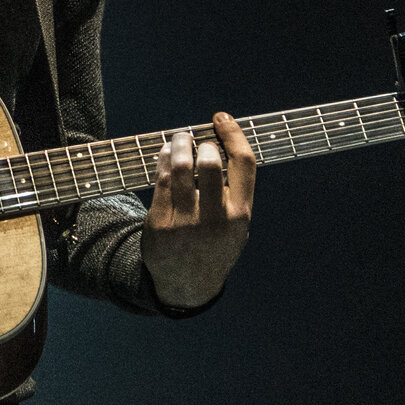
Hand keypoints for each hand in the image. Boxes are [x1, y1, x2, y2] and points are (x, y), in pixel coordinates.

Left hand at [142, 113, 255, 308]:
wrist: (187, 285)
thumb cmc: (214, 245)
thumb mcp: (236, 226)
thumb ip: (233, 192)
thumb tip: (220, 142)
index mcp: (241, 215)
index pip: (244, 163)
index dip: (234, 134)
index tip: (222, 119)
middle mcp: (215, 219)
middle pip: (210, 162)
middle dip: (202, 143)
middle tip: (197, 140)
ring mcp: (186, 222)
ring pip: (180, 167)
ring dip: (178, 144)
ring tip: (179, 139)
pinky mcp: (160, 223)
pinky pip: (160, 180)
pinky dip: (163, 160)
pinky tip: (165, 154)